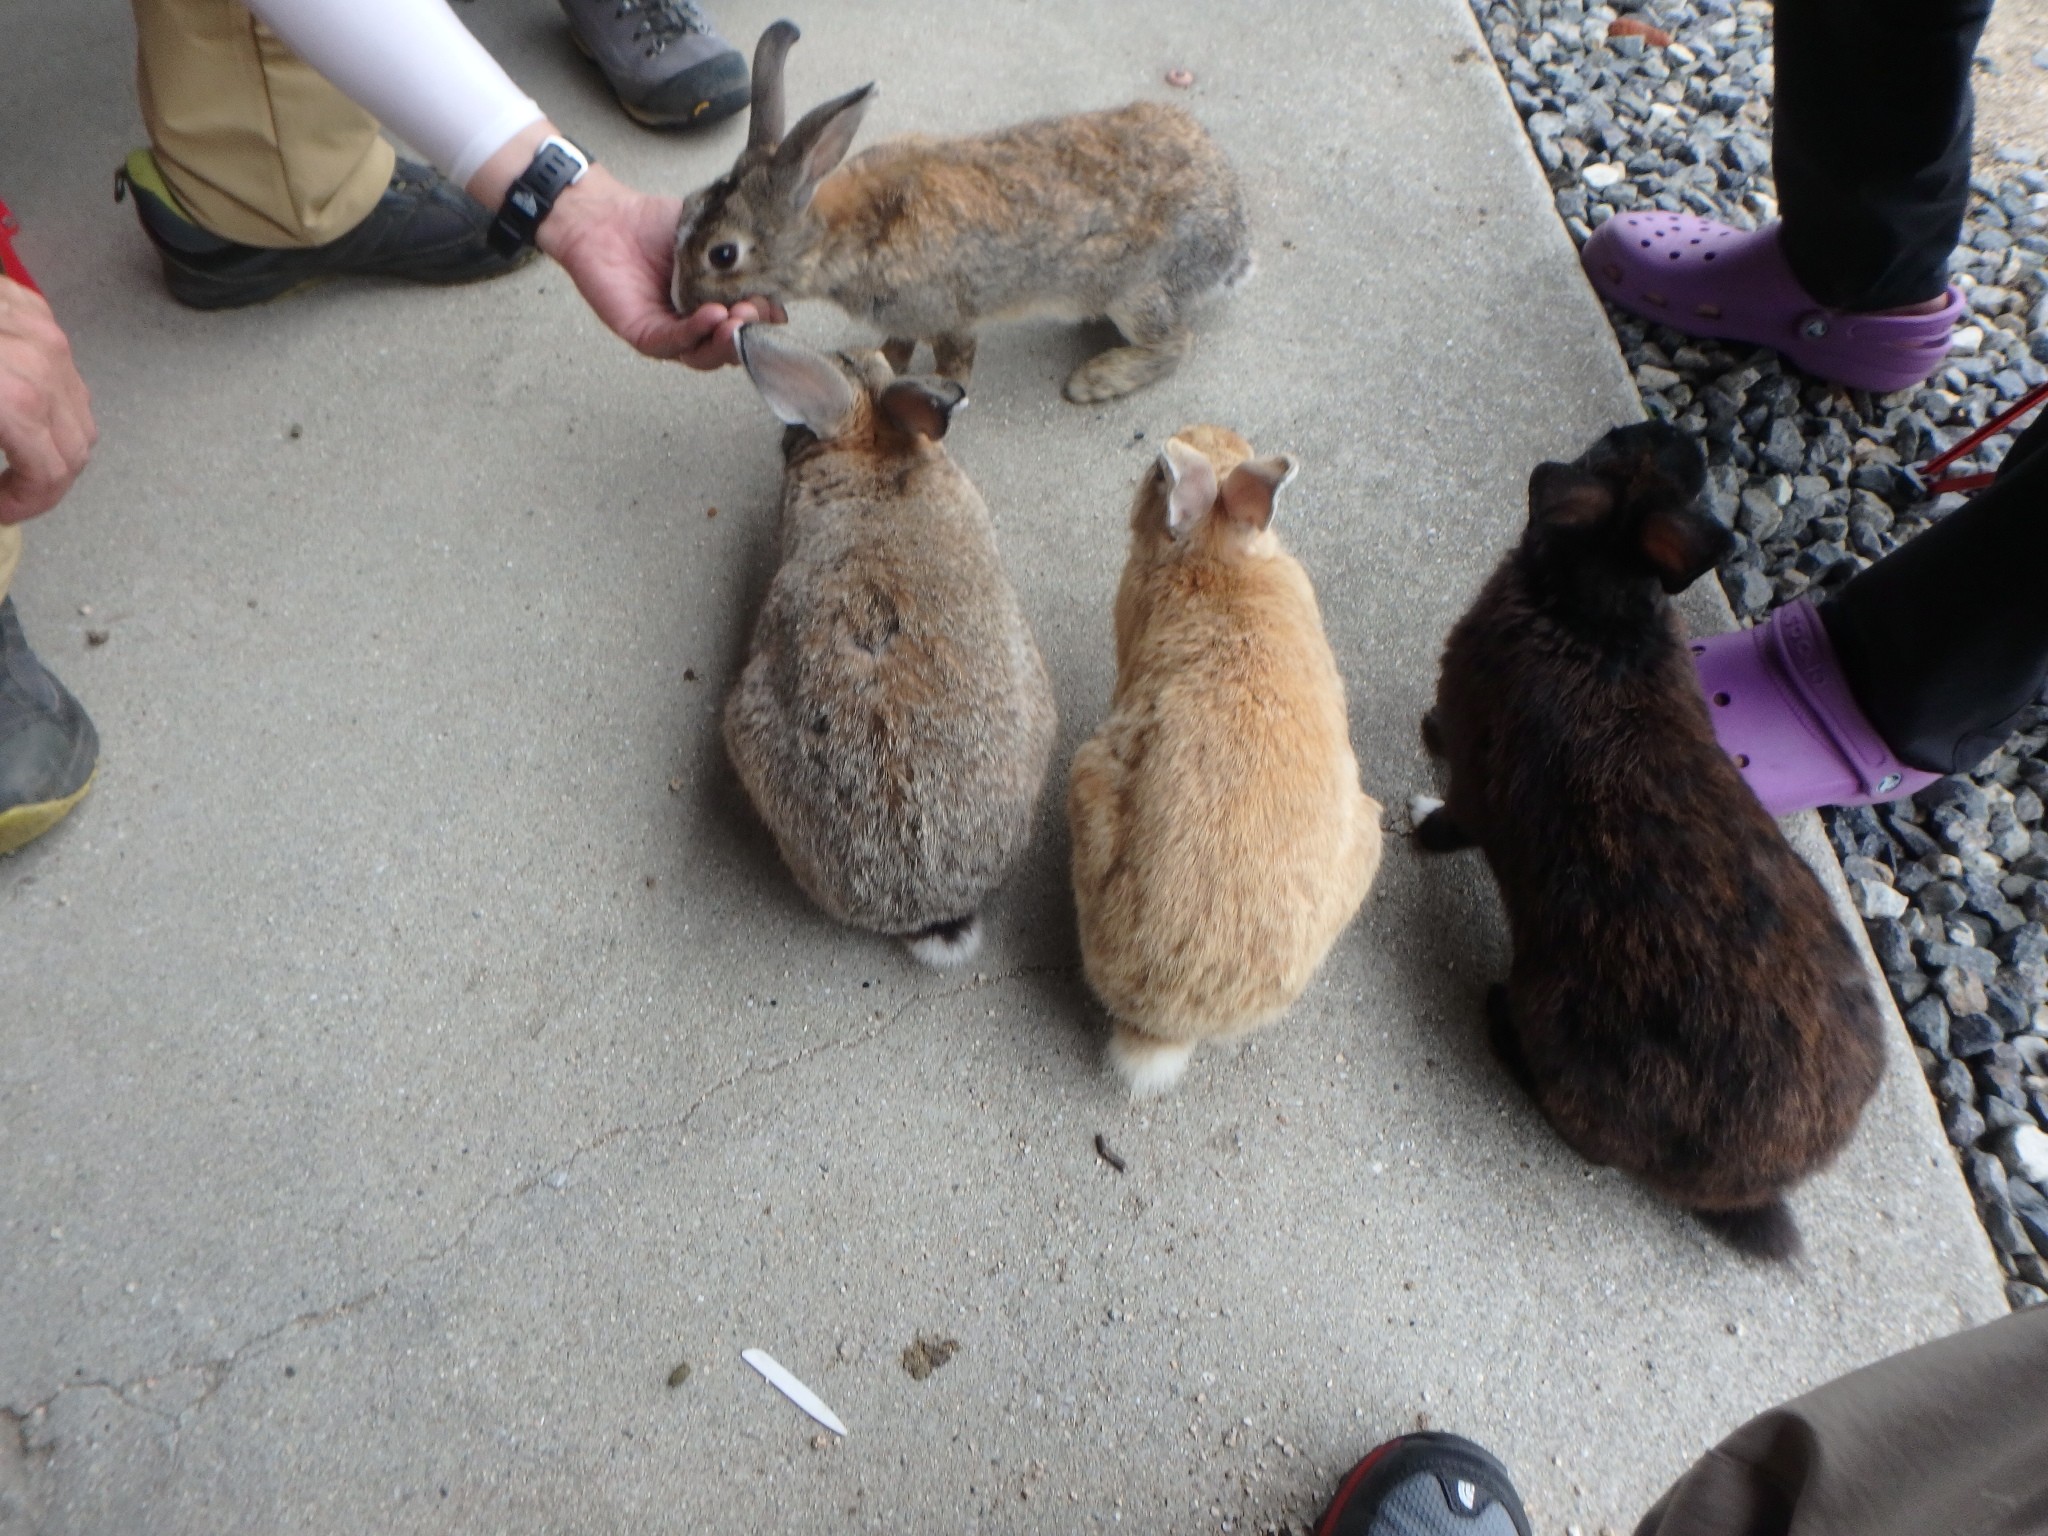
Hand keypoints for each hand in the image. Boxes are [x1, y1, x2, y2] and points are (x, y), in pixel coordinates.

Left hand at [0, 276, 94, 524]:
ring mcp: (46, 334)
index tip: (1, 512)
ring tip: (14, 450)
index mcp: (18, 401)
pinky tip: (12, 402)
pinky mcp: (36, 310)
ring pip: (78, 410)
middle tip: (11, 492)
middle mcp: (45, 366)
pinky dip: (47, 398)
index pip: (51, 473)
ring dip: (51, 441)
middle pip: (75, 447)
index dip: (27, 504)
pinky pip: (62, 369)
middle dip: (44, 481)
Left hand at [538, 166, 785, 366]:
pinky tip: (711, 314)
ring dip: (725, 341)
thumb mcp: (710, 233)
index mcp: (716, 302)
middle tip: (758, 311)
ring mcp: (671, 333)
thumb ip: (739, 251)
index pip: (748, 325)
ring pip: (704, 355)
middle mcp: (696, 324)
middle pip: (730, 347)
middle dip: (749, 334)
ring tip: (738, 317)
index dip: (766, 322)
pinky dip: (694, 332)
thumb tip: (779, 263)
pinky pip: (673, 343)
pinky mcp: (643, 334)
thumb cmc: (652, 223)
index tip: (778, 307)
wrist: (605, 214)